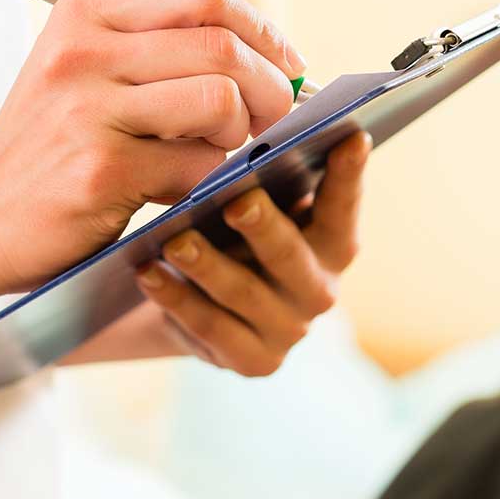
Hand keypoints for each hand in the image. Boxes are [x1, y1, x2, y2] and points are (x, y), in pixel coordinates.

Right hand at [0, 0, 304, 296]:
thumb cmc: (47, 149)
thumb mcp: (85, 75)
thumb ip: (159, 52)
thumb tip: (272, 58)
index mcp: (87, 16)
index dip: (262, 27)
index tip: (285, 63)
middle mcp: (84, 53)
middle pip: (223, 45)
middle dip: (271, 86)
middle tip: (276, 117)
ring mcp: (89, 111)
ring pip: (220, 100)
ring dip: (242, 134)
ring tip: (220, 153)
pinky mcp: (99, 171)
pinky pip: (198, 166)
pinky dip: (213, 180)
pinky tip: (190, 187)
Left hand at [134, 132, 369, 375]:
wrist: (212, 308)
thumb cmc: (240, 238)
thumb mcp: (263, 209)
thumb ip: (269, 184)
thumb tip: (246, 141)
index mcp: (333, 243)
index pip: (343, 206)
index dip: (349, 174)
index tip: (351, 137)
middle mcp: (320, 289)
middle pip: (290, 256)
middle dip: (264, 228)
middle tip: (238, 201)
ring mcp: (289, 330)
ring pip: (243, 294)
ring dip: (207, 266)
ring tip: (174, 242)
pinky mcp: (254, 361)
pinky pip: (209, 327)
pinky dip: (176, 299)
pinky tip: (148, 274)